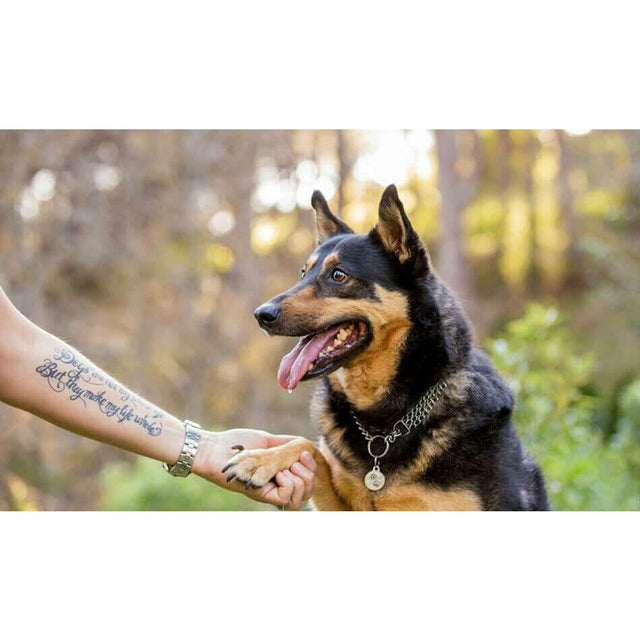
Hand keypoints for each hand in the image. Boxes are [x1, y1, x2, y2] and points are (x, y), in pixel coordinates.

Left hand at [193, 429, 316, 509]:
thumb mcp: (266, 441)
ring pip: (298, 500)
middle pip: (306, 494)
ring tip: (287, 467)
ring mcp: (267, 492)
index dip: (312, 470)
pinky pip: (285, 499)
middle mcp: (274, 486)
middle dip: (309, 476)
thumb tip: (305, 445)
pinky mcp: (259, 494)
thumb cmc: (236, 443)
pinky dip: (288, 484)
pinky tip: (278, 472)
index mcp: (278, 474)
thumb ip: (284, 444)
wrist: (214, 448)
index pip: (305, 483)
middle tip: (297, 461)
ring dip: (300, 481)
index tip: (305, 453)